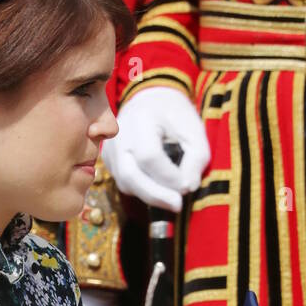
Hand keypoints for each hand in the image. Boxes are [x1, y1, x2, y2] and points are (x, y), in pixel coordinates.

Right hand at [101, 88, 210, 211]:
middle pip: (130, 175)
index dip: (168, 176)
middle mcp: (118, 136)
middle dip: (156, 195)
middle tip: (177, 205)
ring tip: (171, 199)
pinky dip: (143, 190)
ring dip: (151, 195)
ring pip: (126, 184)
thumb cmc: (174, 114)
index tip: (186, 186)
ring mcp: (110, 150)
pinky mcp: (109, 162)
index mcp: (140, 120)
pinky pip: (125, 183)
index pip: (149, 156)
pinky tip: (159, 189)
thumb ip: (197, 158)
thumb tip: (188, 187)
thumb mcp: (194, 129)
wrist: (148, 100)